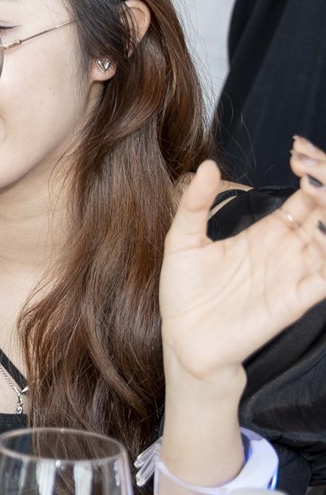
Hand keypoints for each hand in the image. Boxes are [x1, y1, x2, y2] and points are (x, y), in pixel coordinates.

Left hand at [160, 151, 325, 389]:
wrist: (183, 342)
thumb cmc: (185, 295)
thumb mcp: (182, 241)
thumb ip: (195, 204)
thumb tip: (206, 165)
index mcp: (270, 232)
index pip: (308, 195)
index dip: (314, 171)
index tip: (299, 152)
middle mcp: (290, 249)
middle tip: (312, 166)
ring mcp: (297, 272)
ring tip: (321, 191)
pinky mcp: (297, 299)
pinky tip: (323, 233)